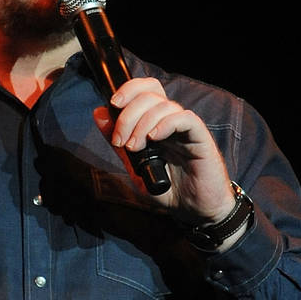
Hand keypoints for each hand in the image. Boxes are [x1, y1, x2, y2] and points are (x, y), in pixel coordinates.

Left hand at [93, 78, 237, 224]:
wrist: (193, 210)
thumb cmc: (167, 188)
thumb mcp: (134, 166)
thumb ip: (118, 141)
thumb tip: (99, 113)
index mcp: (155, 122)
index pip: (145, 89)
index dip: (128, 89)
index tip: (112, 105)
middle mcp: (170, 121)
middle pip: (150, 94)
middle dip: (128, 114)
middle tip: (121, 141)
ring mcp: (185, 128)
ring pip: (164, 105)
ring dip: (142, 124)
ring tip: (135, 148)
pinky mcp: (200, 137)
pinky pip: (184, 118)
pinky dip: (165, 124)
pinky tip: (154, 138)